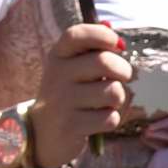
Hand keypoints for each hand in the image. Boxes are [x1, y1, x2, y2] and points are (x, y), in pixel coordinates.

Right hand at [30, 24, 132, 167]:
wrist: (43, 132)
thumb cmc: (70, 92)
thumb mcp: (75, 67)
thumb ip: (96, 51)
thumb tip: (120, 42)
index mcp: (58, 56)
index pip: (77, 35)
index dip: (102, 35)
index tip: (117, 45)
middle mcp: (56, 75)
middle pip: (104, 62)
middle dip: (124, 70)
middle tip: (124, 77)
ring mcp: (61, 101)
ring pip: (112, 92)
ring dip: (118, 99)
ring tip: (106, 102)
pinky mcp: (70, 125)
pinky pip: (109, 118)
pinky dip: (111, 119)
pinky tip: (98, 120)